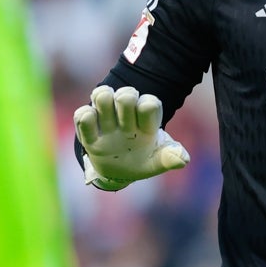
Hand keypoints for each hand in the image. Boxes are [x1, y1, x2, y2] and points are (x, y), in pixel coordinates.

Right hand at [73, 85, 189, 189]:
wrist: (118, 172)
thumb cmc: (142, 160)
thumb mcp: (156, 162)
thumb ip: (168, 158)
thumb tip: (183, 159)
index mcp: (146, 122)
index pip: (150, 104)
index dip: (148, 106)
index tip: (146, 123)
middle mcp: (126, 117)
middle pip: (126, 95)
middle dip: (126, 98)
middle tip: (125, 115)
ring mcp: (107, 123)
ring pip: (102, 95)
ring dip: (104, 99)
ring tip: (106, 114)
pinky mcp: (89, 134)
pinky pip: (82, 116)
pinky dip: (85, 116)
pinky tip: (90, 124)